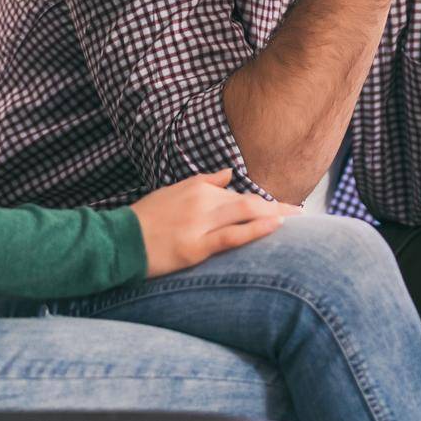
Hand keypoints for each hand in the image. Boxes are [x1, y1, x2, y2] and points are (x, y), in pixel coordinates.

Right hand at [130, 169, 300, 277]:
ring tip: (297, 222)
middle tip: (302, 214)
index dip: (265, 202)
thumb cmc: (145, 218)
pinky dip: (255, 229)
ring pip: (245, 214)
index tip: (285, 207)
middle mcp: (201, 201)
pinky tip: (274, 226)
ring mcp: (198, 224)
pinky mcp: (194, 247)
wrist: (118, 241)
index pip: (239, 194)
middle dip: (278, 207)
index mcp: (197, 187)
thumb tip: (227, 173)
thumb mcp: (173, 191)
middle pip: (249, 202)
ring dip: (274, 216)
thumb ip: (203, 181)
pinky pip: (231, 236)